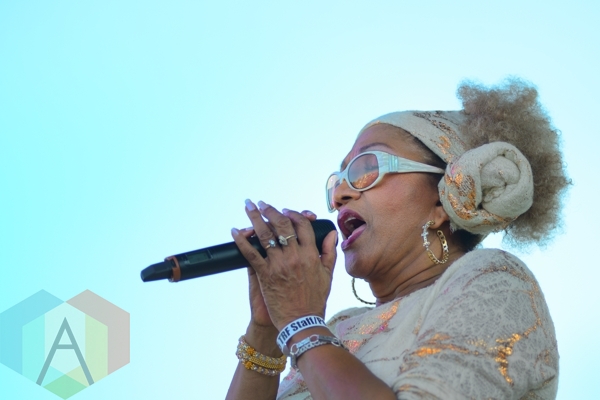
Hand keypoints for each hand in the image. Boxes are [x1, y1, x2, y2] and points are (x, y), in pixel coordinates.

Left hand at [231, 200, 337, 330]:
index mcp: (310, 255)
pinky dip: (241, 241)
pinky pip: (251, 253)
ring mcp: (278, 265)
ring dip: (255, 218)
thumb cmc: (315, 300)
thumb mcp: (328, 275)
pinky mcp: (265, 275)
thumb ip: (329, 252)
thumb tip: (331, 233)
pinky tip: (234, 231)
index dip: (294, 214)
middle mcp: (294, 256)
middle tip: (262, 204)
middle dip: (270, 211)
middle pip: (281, 225)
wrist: (301, 322)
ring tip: (249, 207)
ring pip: (264, 235)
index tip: (286, 211)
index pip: (302, 226)